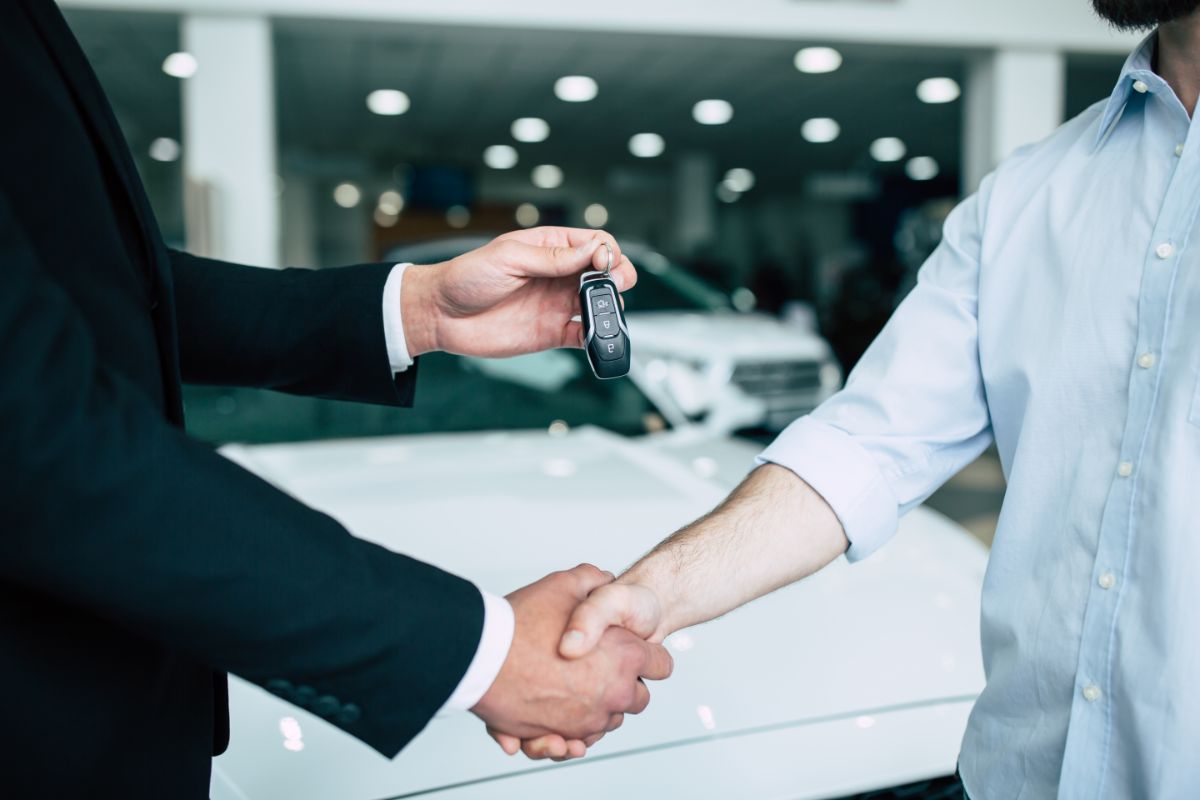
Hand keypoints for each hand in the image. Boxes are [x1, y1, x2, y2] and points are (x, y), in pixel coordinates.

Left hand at [401, 227, 636, 358]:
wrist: (441, 315)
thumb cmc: (467, 277)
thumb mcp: (509, 257)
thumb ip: (554, 257)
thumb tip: (594, 250)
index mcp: (550, 247)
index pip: (596, 242)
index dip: (607, 251)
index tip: (603, 264)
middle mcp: (559, 275)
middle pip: (607, 273)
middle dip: (619, 277)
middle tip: (612, 286)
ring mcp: (558, 304)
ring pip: (601, 304)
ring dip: (610, 308)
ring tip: (602, 312)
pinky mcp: (553, 333)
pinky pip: (584, 335)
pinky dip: (596, 337)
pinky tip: (594, 336)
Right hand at [471, 565, 672, 760]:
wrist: (482, 657)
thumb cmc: (521, 623)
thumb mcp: (564, 585)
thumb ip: (592, 580)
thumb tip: (604, 578)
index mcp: (625, 655)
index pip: (662, 665)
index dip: (648, 654)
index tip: (633, 650)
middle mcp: (614, 691)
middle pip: (639, 698)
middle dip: (624, 684)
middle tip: (600, 666)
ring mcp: (590, 718)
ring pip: (609, 721)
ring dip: (598, 707)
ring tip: (574, 685)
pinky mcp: (563, 735)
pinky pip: (581, 740)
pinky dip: (574, 730)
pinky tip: (562, 710)